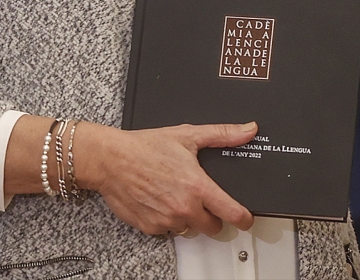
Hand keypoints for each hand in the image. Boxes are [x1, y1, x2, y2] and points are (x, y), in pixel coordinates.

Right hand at [76, 121, 257, 237]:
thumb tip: (248, 130)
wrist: (111, 160)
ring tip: (178, 196)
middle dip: (213, 217)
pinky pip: (168, 230)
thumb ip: (223, 135)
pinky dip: (168, 219)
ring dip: (189, 218)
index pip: (231, 212)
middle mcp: (184, 207)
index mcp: (197, 187)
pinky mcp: (150, 227)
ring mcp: (166, 220)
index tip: (247, 220)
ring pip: (189, 229)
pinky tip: (162, 201)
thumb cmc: (146, 147)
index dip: (244, 219)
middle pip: (212, 228)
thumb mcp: (189, 135)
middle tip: (206, 202)